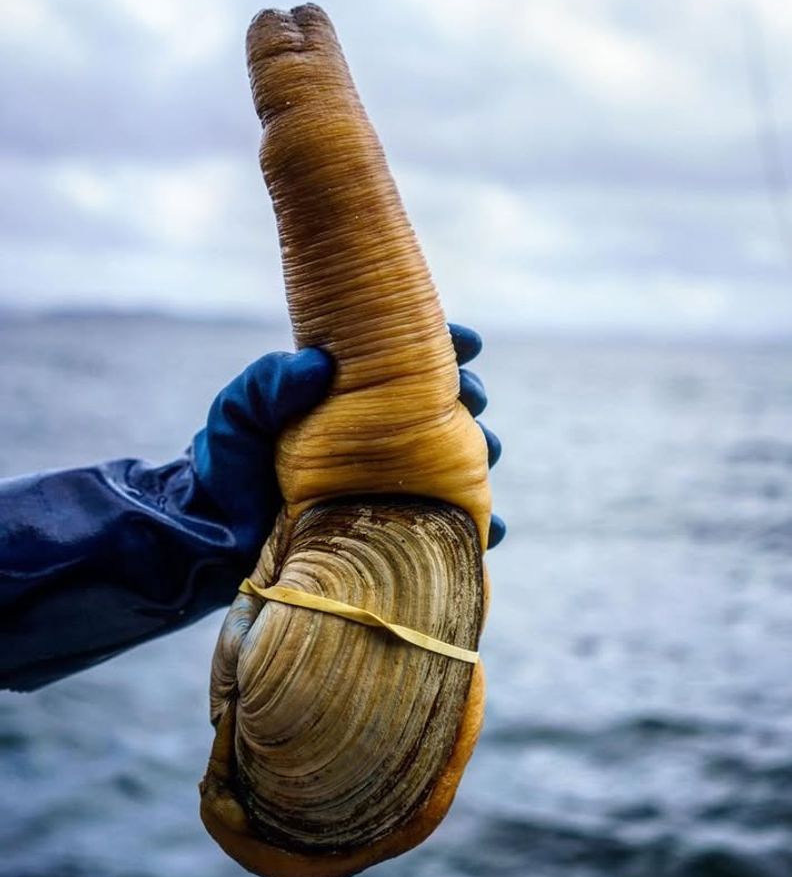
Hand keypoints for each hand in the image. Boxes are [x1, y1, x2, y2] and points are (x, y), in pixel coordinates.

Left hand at [192, 326, 504, 559]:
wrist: (214, 534)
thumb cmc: (227, 462)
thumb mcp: (240, 409)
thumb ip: (270, 382)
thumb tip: (318, 366)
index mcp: (356, 399)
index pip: (410, 363)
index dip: (446, 345)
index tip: (467, 342)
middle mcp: (381, 439)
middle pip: (446, 410)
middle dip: (471, 398)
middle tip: (473, 399)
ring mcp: (392, 485)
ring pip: (457, 463)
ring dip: (480, 457)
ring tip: (484, 455)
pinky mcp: (394, 532)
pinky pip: (448, 529)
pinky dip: (478, 528)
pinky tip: (492, 529)